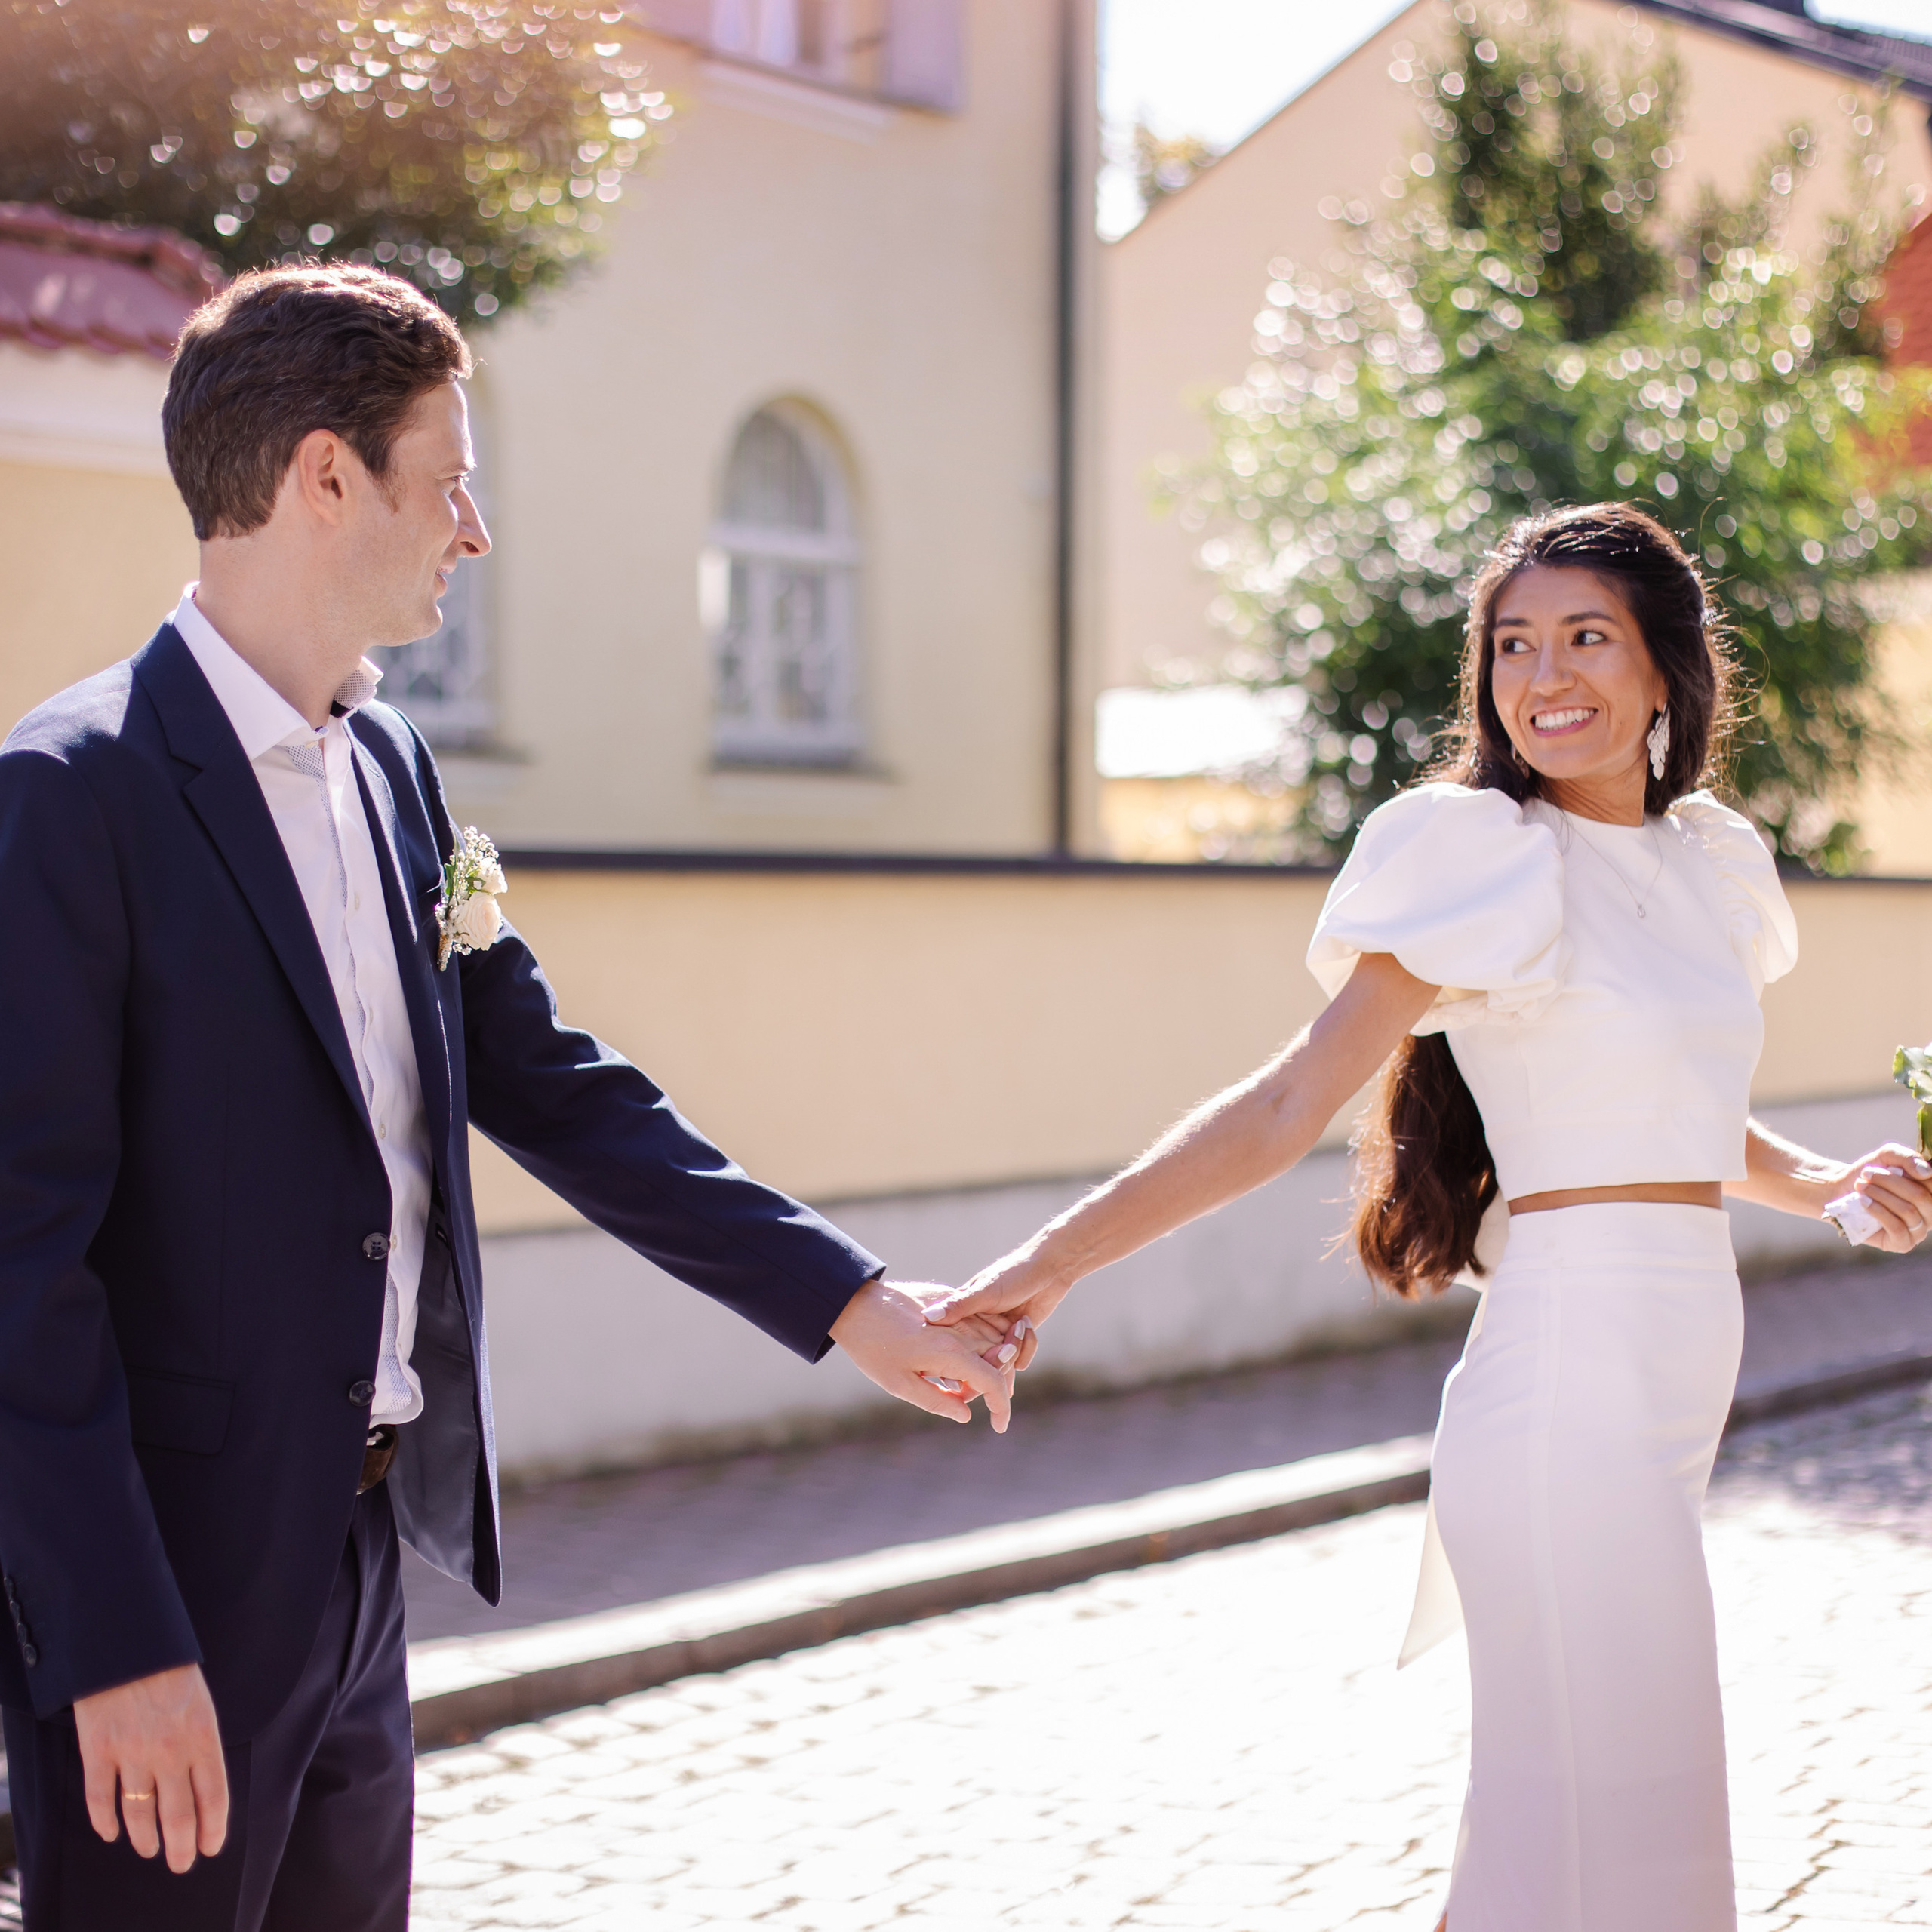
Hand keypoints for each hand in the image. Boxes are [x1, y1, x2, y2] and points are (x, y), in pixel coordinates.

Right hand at [73, 1662, 227, 1871]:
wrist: (128, 1641)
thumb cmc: (170, 1670)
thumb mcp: (201, 1703)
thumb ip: (201, 1743)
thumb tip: (202, 1787)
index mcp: (202, 1736)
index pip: (214, 1796)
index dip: (213, 1829)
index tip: (211, 1848)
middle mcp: (169, 1750)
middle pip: (179, 1815)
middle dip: (181, 1847)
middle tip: (182, 1863)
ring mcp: (131, 1753)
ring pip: (140, 1815)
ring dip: (146, 1839)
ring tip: (149, 1850)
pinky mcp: (97, 1751)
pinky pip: (101, 1799)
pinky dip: (106, 1822)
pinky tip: (112, 1832)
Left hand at [830, 1279, 1014, 1431]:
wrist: (852, 1305)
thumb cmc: (872, 1348)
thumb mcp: (900, 1385)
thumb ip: (937, 1401)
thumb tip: (965, 1414)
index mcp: (950, 1352)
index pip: (993, 1381)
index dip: (1002, 1406)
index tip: (999, 1426)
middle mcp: (960, 1328)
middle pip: (999, 1359)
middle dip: (997, 1384)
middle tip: (967, 1399)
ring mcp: (955, 1311)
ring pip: (992, 1337)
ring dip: (989, 1362)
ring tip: (959, 1382)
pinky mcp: (947, 1299)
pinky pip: (976, 1320)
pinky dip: (978, 1341)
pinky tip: (956, 1357)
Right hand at [921, 1243, 1071, 1371]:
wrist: (1050, 1269)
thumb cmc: (1014, 1274)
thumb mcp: (985, 1291)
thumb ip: (958, 1306)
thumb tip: (927, 1317)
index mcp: (963, 1315)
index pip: (952, 1346)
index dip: (958, 1360)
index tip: (969, 1365)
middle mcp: (978, 1328)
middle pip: (979, 1362)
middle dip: (995, 1359)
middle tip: (1007, 1347)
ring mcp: (998, 1335)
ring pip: (1000, 1364)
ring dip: (1015, 1350)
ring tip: (1023, 1326)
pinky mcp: (1017, 1339)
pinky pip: (1018, 1361)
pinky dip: (1027, 1349)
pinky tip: (1029, 1327)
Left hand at [1838, 1143, 1931, 1250]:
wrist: (1842, 1191)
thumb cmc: (1870, 1174)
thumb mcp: (1888, 1156)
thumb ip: (1908, 1158)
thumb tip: (1926, 1172)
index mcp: (1931, 1193)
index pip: (1931, 1183)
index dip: (1911, 1171)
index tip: (1886, 1164)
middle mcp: (1931, 1213)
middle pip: (1920, 1197)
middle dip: (1889, 1182)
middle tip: (1866, 1174)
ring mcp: (1919, 1230)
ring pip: (1908, 1211)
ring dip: (1880, 1195)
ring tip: (1860, 1186)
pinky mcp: (1903, 1243)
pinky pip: (1897, 1227)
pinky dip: (1878, 1211)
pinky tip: (1863, 1201)